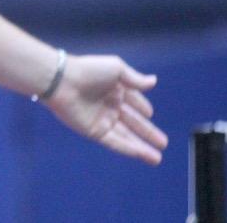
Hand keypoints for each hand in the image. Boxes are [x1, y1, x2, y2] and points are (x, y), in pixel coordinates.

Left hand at [45, 54, 167, 164]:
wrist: (64, 81)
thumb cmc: (89, 71)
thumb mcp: (117, 69)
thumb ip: (135, 79)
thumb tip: (154, 81)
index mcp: (114, 88)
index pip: (132, 101)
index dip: (141, 108)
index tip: (150, 113)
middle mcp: (109, 105)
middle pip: (132, 122)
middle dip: (147, 132)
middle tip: (163, 143)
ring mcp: (102, 119)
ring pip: (126, 136)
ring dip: (142, 147)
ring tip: (157, 157)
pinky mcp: (94, 131)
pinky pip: (115, 142)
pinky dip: (129, 149)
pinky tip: (143, 154)